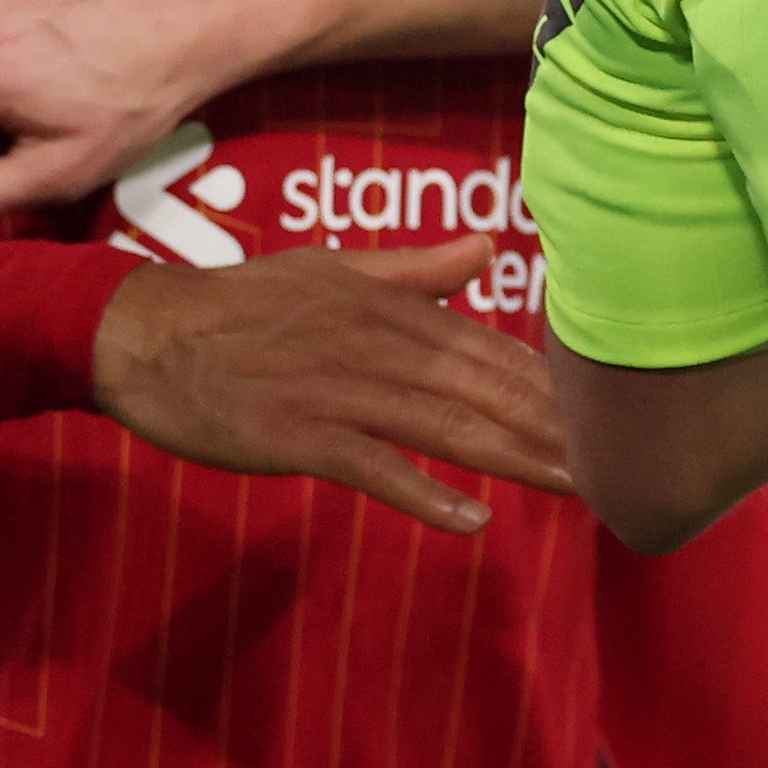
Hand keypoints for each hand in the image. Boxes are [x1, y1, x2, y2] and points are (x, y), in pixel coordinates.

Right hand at [89, 240, 573, 532]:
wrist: (146, 332)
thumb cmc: (241, 303)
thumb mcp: (333, 270)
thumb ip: (415, 269)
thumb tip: (486, 248)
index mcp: (391, 307)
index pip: (490, 346)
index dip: (551, 383)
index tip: (609, 412)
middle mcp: (378, 345)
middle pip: (482, 387)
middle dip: (554, 425)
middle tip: (622, 462)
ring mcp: (339, 392)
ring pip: (444, 426)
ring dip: (514, 457)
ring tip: (577, 486)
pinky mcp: (299, 435)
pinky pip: (372, 468)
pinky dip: (422, 492)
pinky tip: (471, 519)